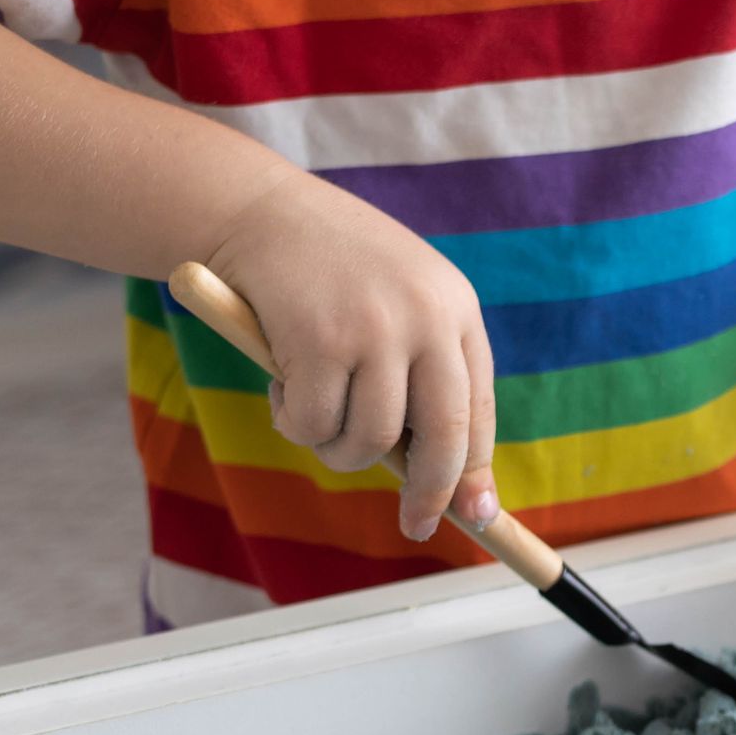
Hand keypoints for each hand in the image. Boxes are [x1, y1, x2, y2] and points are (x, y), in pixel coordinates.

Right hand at [206, 169, 497, 541]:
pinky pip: (313, 424)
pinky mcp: (320, 340)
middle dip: (429, 493)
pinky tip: (281, 384)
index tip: (473, 514)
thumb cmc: (327, 271)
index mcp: (457, 309)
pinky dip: (292, 421)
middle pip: (444, 438)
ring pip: (369, 441)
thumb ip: (424, 379)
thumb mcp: (395, 309)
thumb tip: (457, 486)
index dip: (473, 471)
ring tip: (312, 411)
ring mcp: (374, 328)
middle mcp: (426, 317)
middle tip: (416, 525)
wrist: (257, 209)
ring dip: (336, 447)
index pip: (478, 410)